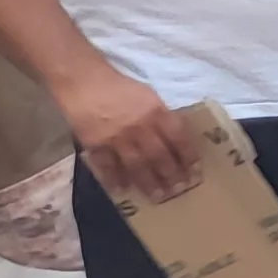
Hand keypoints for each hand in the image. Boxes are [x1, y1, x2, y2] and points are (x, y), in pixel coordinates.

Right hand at [61, 67, 198, 201]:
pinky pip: (108, 166)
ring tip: (158, 196)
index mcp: (156, 111)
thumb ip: (161, 117)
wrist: (82, 80)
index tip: (195, 172)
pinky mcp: (94, 144)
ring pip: (137, 165)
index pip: (179, 138)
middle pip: (160, 156)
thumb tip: (174, 141)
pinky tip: (123, 190)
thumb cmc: (118, 87)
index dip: (189, 157)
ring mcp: (116, 137)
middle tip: (179, 190)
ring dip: (149, 183)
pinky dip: (115, 179)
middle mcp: (140, 126)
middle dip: (171, 175)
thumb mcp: (148, 96)